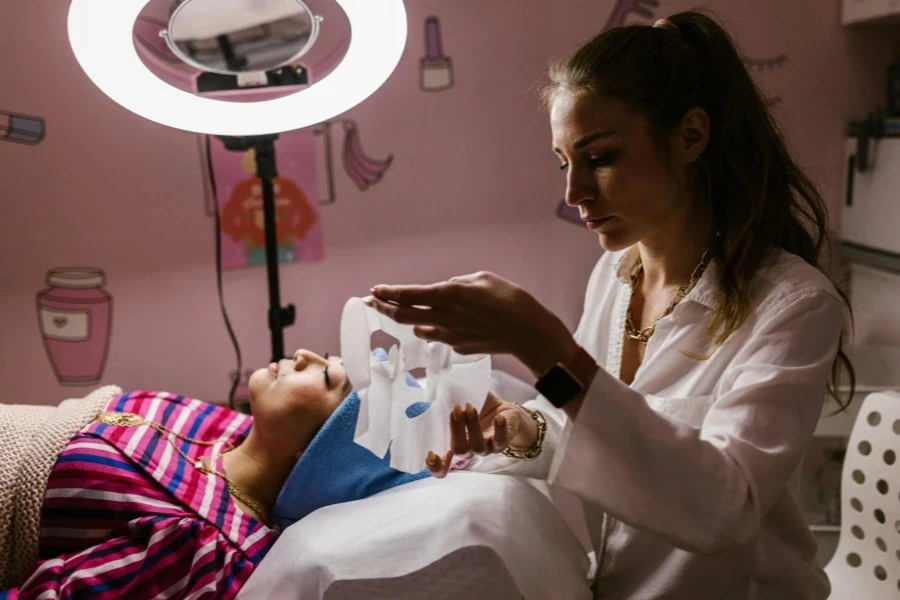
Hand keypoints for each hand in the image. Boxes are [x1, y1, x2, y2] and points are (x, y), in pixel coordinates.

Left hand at [365, 271, 576, 375]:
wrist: (528, 333)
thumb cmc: (510, 299)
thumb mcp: (482, 279)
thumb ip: (458, 284)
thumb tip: (445, 291)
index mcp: (448, 295)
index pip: (409, 295)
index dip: (388, 293)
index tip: (373, 290)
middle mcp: (443, 317)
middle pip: (403, 315)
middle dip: (383, 307)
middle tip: (368, 302)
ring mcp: (449, 335)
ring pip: (418, 327)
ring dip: (407, 319)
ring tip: (397, 310)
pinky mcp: (458, 347)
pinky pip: (440, 335)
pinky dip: (434, 328)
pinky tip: (438, 323)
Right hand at [424, 392, 537, 478]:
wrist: (503, 410)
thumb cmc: (478, 406)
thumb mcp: (463, 400)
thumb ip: (450, 397)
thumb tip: (438, 383)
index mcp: (455, 442)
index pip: (443, 465)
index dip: (436, 466)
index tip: (431, 454)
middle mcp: (469, 449)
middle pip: (459, 450)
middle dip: (455, 431)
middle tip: (455, 410)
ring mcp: (486, 448)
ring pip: (478, 447)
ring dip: (473, 427)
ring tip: (470, 408)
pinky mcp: (502, 442)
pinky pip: (500, 440)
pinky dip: (499, 429)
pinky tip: (498, 417)